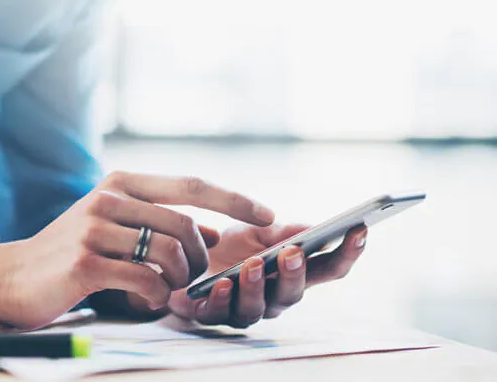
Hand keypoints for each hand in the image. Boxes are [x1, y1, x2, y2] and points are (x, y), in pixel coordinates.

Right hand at [0, 171, 273, 327]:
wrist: (11, 276)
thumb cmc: (68, 252)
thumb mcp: (113, 225)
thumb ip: (157, 223)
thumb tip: (209, 233)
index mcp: (120, 183)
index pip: (190, 185)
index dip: (234, 200)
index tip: (268, 216)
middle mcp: (108, 198)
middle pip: (184, 225)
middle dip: (201, 259)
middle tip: (193, 279)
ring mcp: (95, 228)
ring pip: (169, 254)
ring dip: (178, 281)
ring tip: (166, 292)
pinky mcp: (85, 262)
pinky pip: (145, 281)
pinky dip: (156, 297)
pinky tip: (146, 302)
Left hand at [169, 223, 367, 327]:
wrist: (180, 259)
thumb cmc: (225, 249)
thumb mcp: (254, 232)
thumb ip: (282, 232)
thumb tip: (315, 227)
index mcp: (290, 274)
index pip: (328, 269)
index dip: (348, 253)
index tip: (361, 229)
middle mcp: (272, 297)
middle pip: (294, 293)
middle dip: (295, 273)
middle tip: (293, 252)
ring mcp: (242, 309)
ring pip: (258, 307)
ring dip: (257, 286)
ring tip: (253, 265)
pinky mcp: (210, 314)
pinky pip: (219, 313)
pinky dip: (221, 298)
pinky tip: (221, 284)